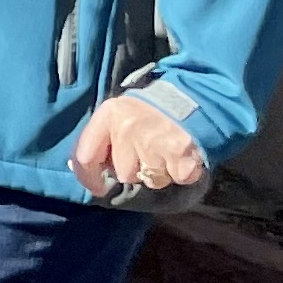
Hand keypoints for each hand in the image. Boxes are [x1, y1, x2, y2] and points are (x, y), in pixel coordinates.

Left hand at [70, 93, 205, 202]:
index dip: (89, 178)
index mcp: (109, 115)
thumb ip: (103, 138)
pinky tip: (182, 155)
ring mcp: (155, 142)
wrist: (197, 94)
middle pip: (123, 173)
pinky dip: (182, 172)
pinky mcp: (181, 155)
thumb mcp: (120, 113)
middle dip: (136, 169)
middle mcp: (128, 128)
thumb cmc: (153, 109)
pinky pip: (176, 179)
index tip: (98, 188)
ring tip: (167, 150)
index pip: (86, 157)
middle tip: (149, 150)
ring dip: (160, 171)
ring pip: (151, 180)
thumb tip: (88, 170)